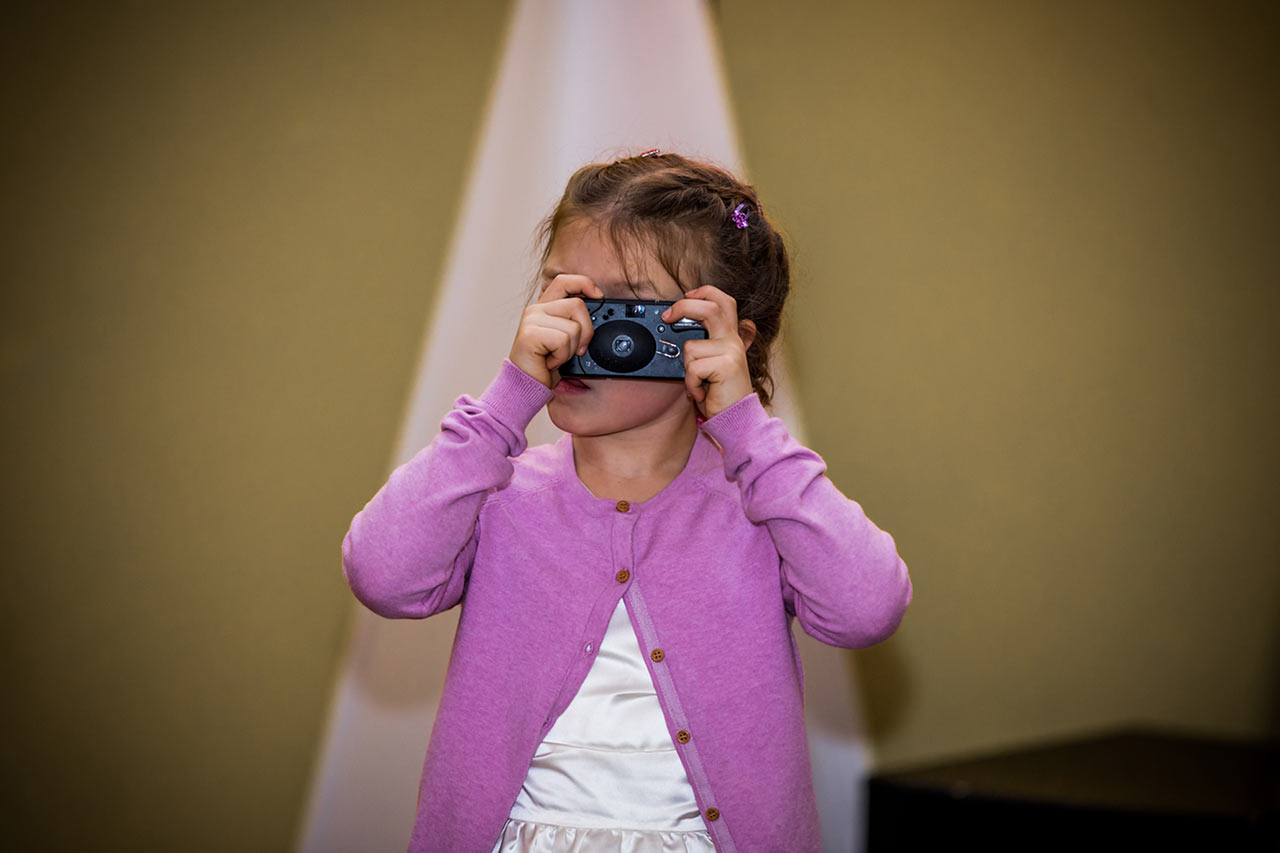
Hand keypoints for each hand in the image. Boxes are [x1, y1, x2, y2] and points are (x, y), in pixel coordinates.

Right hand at [509, 274, 603, 387]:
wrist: (527, 385)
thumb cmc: (546, 365)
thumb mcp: (566, 339)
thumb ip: (576, 322)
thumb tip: (598, 311)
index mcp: (545, 307)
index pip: (565, 281)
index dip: (585, 284)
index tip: (599, 297)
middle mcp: (536, 310)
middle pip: (578, 305)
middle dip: (586, 331)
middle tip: (576, 349)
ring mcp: (531, 320)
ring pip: (573, 327)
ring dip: (571, 349)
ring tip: (556, 356)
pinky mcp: (529, 335)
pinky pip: (563, 341)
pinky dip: (562, 356)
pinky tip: (550, 361)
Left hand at [662, 285, 756, 418]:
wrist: (736, 418)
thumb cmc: (720, 394)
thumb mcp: (711, 365)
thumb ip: (702, 346)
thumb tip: (675, 329)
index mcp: (731, 337)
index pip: (724, 301)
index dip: (705, 292)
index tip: (686, 295)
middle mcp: (734, 341)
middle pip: (710, 308)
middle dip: (684, 307)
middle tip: (667, 316)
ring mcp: (732, 352)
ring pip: (691, 348)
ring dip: (687, 370)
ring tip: (699, 383)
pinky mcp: (727, 365)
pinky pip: (693, 368)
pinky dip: (691, 384)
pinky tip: (702, 392)